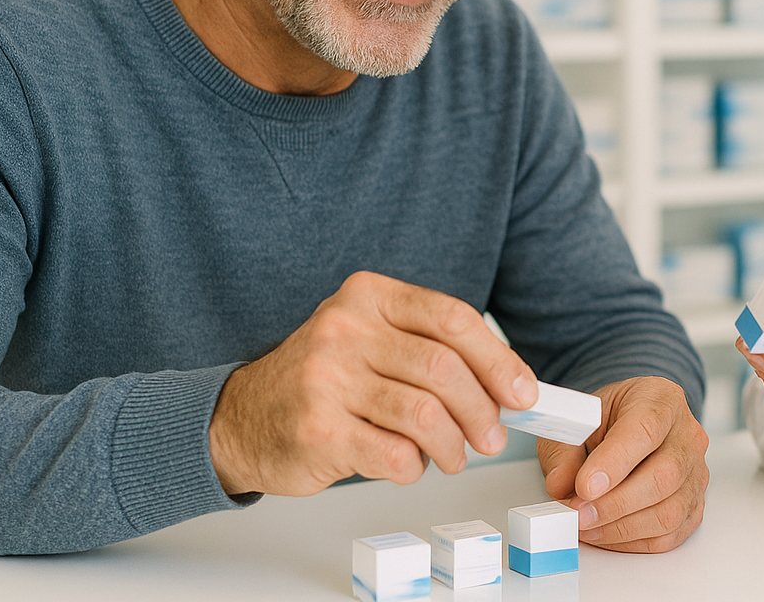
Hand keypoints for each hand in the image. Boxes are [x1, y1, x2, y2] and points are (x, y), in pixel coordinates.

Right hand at [208, 271, 536, 495]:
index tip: (522, 392)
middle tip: (492, 436)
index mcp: (368, 296)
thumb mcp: (371, 339)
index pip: (453, 319)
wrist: (242, 418)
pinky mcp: (319, 431)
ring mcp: (327, 381)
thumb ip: (431, 350)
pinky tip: (411, 464)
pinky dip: (417, 468)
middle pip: (445, 370)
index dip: (498, 360)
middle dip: (483, 411)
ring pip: (426, 416)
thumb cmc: (322, 379)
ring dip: (454, 446)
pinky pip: (396, 455)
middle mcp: (345, 330)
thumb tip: (507, 386)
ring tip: (454, 456)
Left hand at [534, 376, 709, 552]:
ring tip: (586, 524)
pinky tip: (605, 532)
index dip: (615, 462)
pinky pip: (669, 534)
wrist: (631, 422)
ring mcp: (696, 472)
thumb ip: (564, 448)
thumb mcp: (577, 419)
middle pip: (663, 476)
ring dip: (621, 527)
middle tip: (578, 513)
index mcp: (660, 399)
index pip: (646, 429)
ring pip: (669, 511)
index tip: (585, 486)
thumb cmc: (608, 417)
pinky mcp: (694, 504)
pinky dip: (632, 541)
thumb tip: (561, 485)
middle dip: (614, 504)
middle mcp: (687, 434)